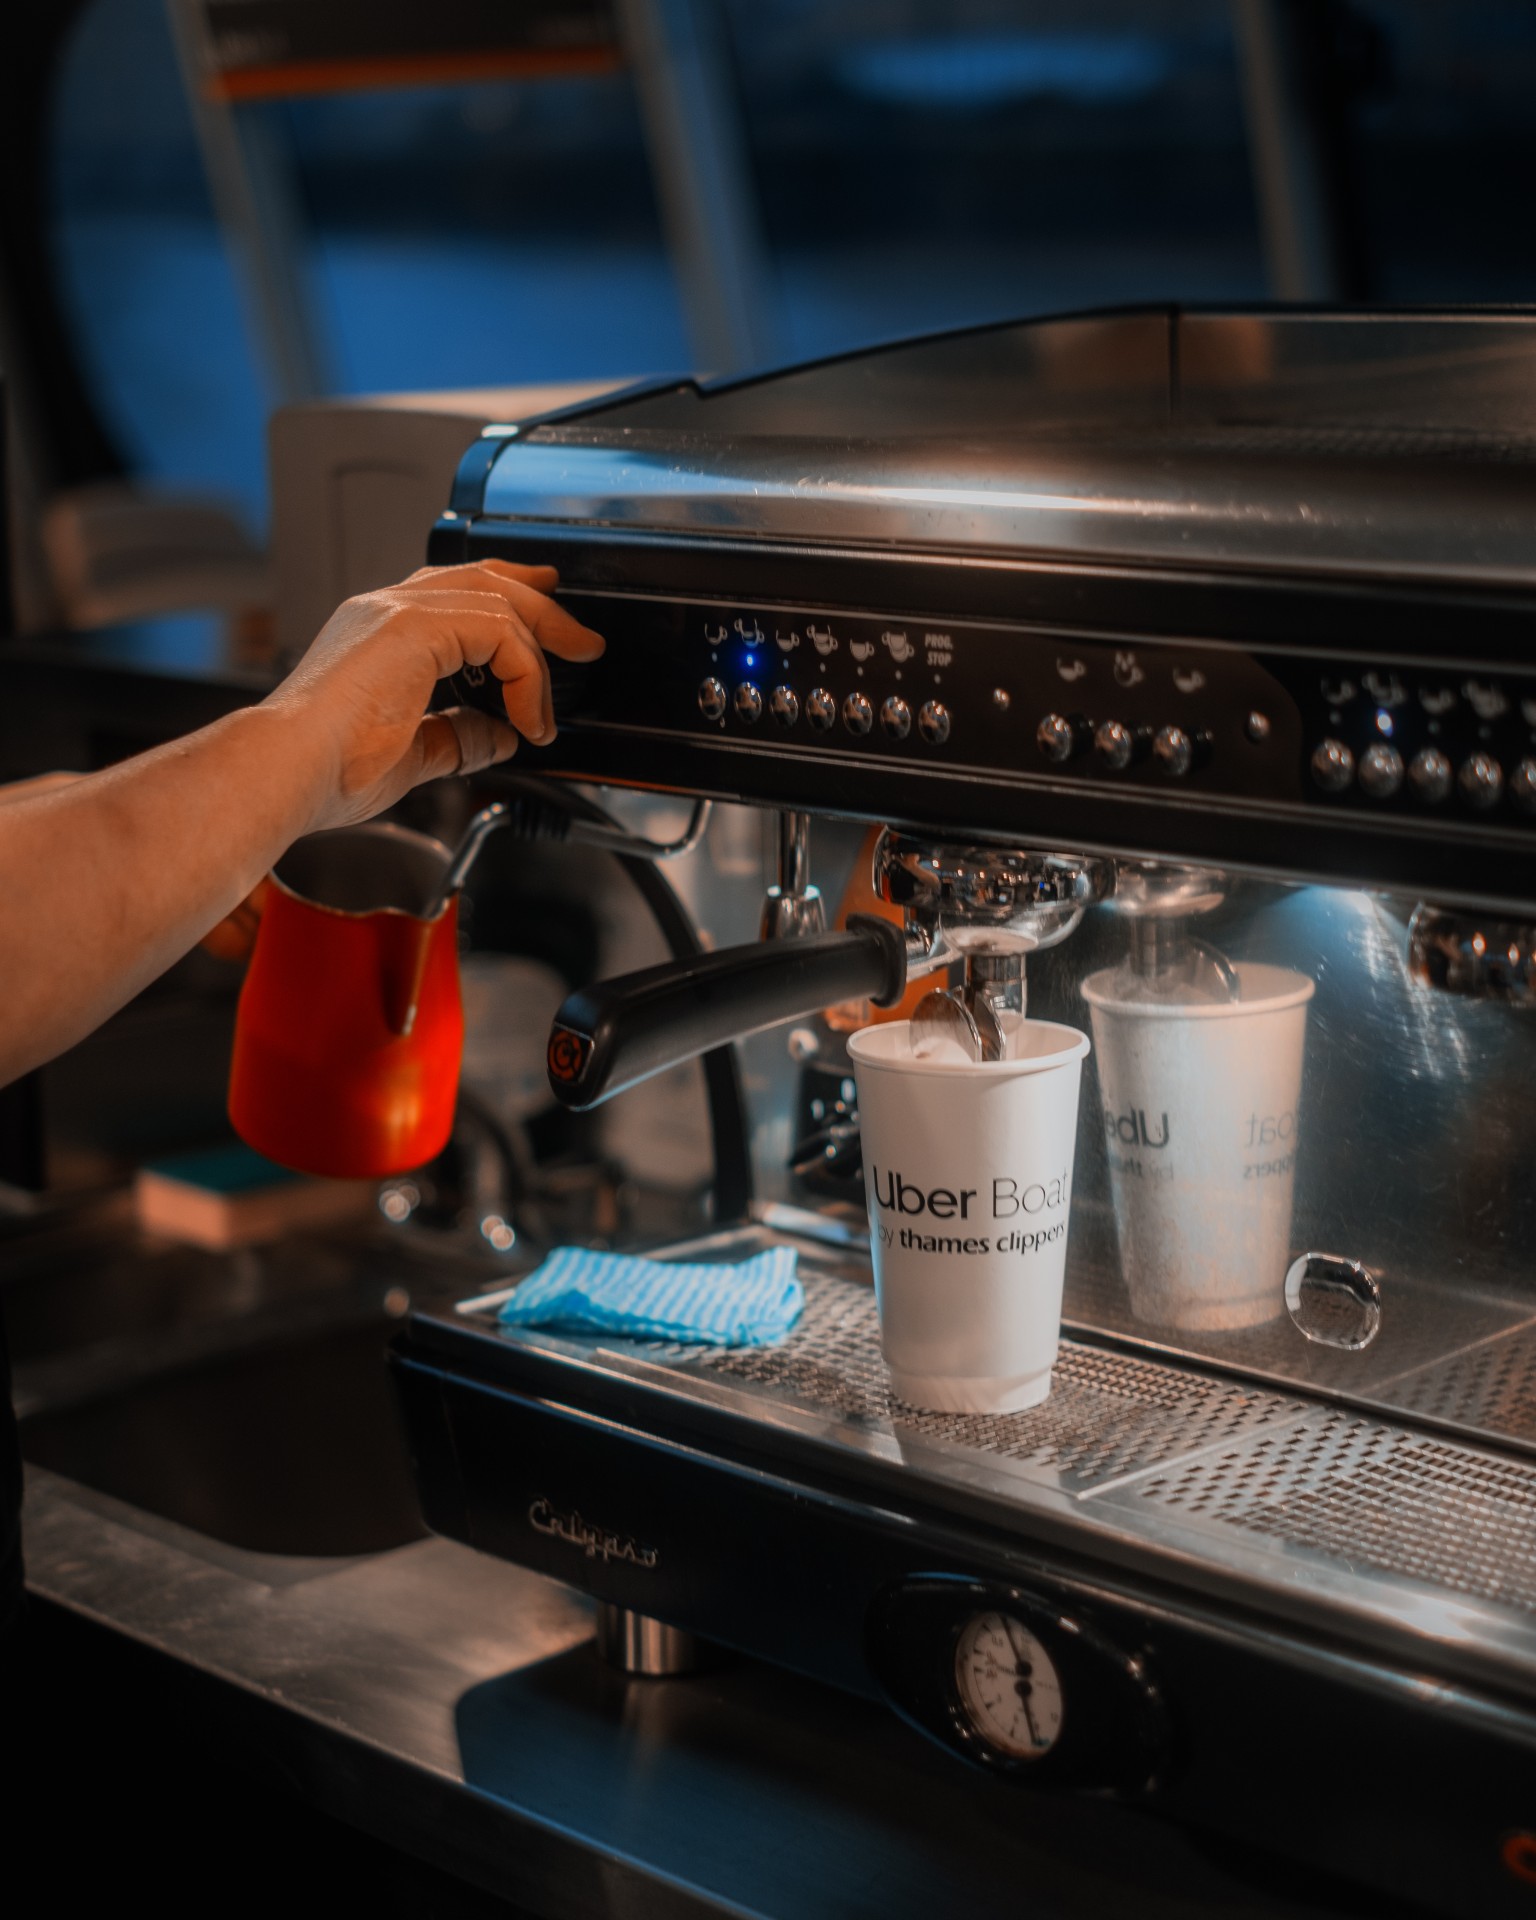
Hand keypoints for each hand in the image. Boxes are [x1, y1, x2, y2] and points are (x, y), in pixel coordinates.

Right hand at [264, 560, 604, 832]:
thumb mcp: (409, 754)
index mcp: (377, 633)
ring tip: (571, 676)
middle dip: (542, 605)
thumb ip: (456, 738)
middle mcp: (384, 611)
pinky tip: (529, 716)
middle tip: (582, 639)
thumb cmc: (323, 771)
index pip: (454, 595)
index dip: (509, 606)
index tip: (545, 636)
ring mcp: (396, 612)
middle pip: (483, 580)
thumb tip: (498, 736)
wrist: (285, 771)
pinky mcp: (412, 626)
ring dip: (544, 640)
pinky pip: (498, 631)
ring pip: (497, 598)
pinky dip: (526, 673)